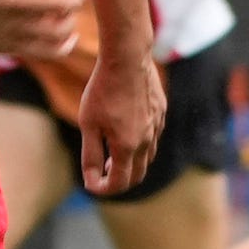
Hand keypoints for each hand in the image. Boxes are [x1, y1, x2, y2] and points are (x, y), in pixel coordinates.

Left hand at [79, 46, 163, 195]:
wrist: (127, 60)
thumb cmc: (103, 91)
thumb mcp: (88, 124)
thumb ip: (90, 155)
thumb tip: (91, 180)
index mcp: (127, 146)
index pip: (119, 182)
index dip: (103, 189)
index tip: (90, 185)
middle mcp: (146, 141)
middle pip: (137, 175)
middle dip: (119, 181)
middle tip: (100, 174)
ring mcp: (157, 127)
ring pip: (147, 158)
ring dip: (130, 163)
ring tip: (110, 155)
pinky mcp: (161, 113)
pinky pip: (153, 138)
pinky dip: (139, 146)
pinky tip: (125, 132)